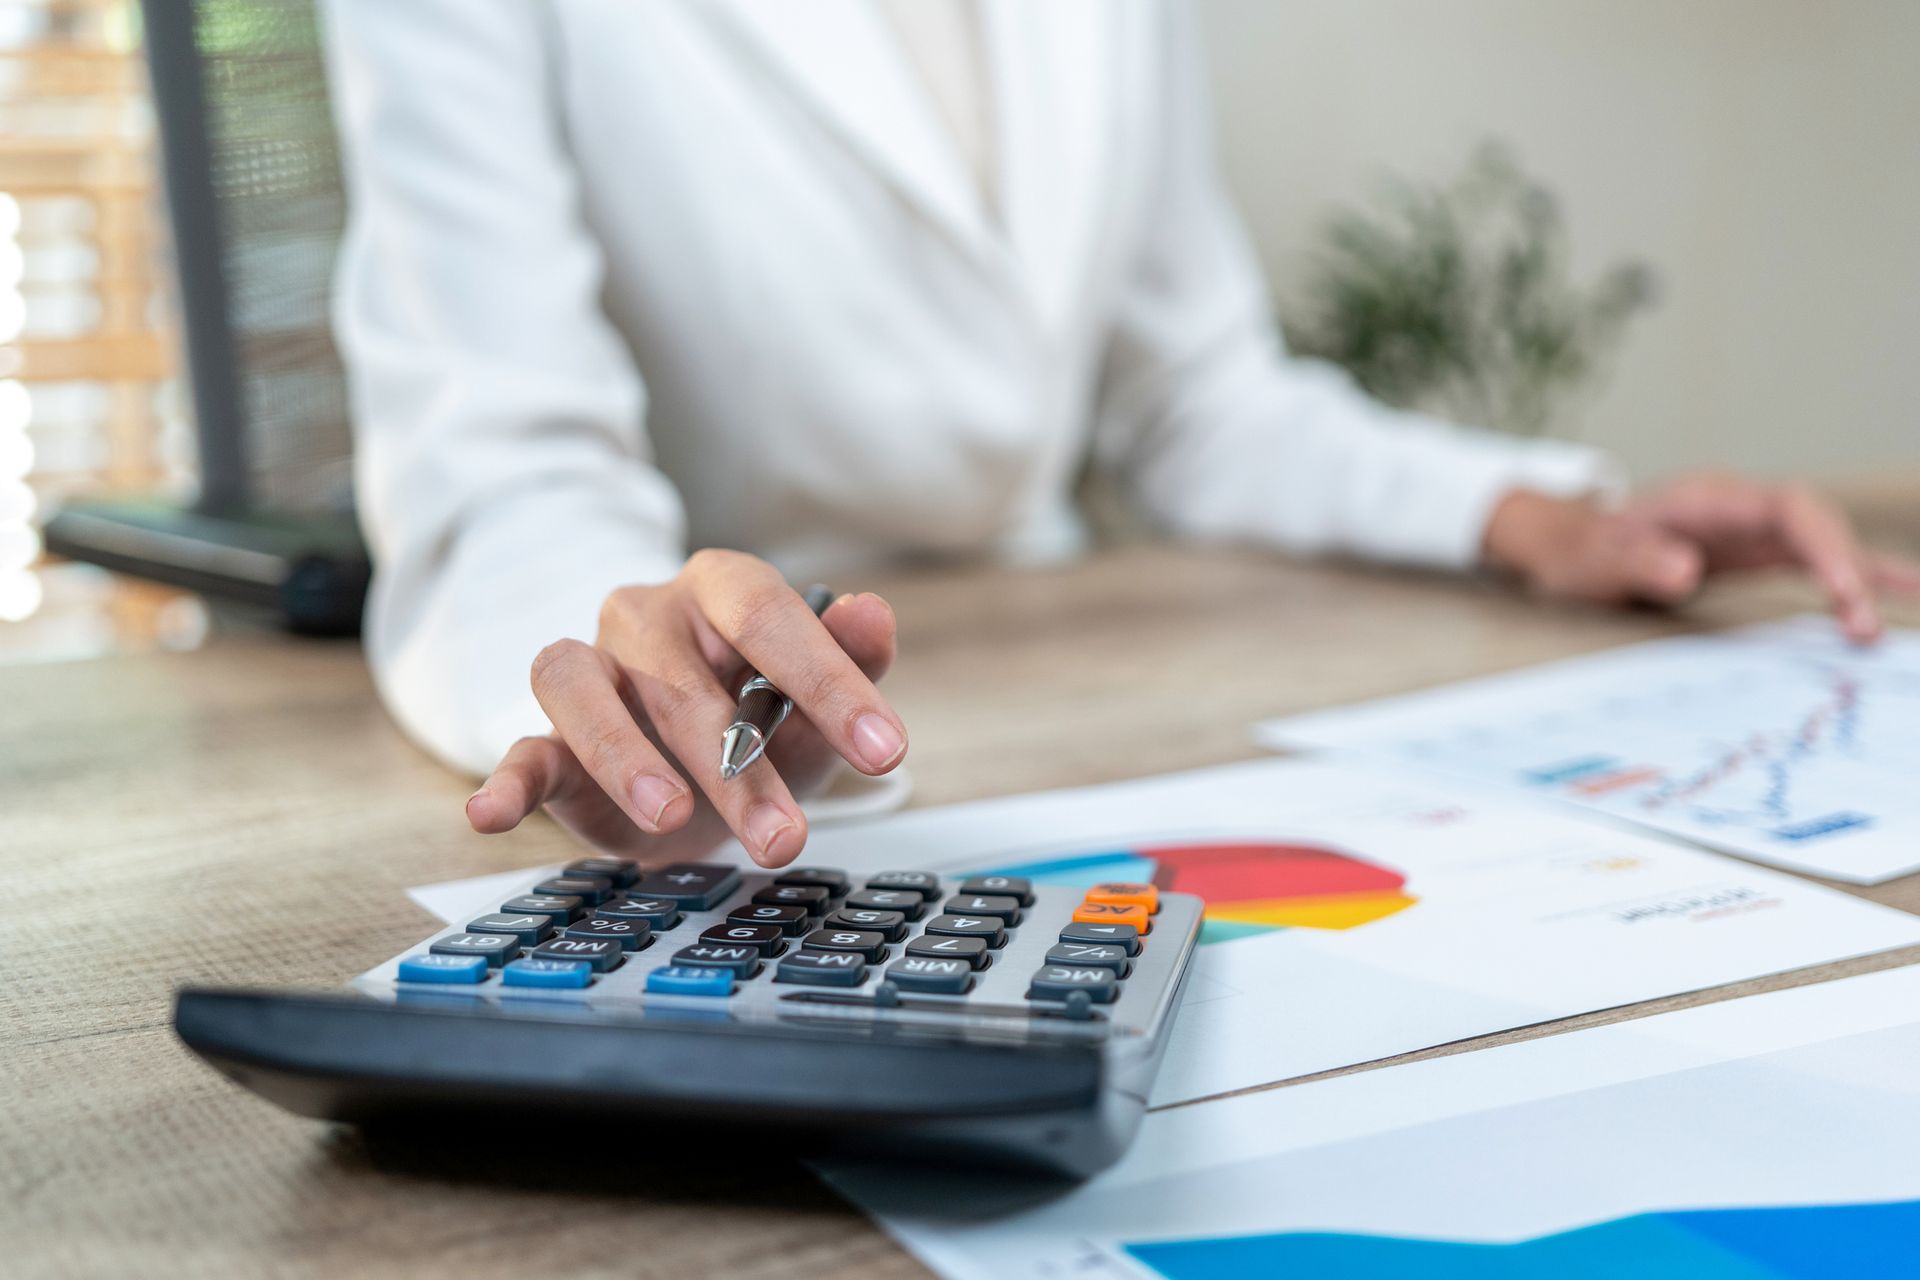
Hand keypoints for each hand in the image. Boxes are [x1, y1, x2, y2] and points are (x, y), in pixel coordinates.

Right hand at [465, 550, 906, 864]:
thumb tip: (874, 612)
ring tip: (669, 815)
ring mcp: (592, 670)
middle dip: (741, 766)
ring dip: (624, 756)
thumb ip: (849, 661)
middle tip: (786, 837)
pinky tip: (491, 813)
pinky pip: (519, 745)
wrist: (700, 785)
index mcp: (721, 590)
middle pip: (681, 678)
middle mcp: (647, 617)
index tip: (883, 750)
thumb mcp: (818, 707)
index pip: (769, 615)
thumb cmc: (764, 726)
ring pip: (584, 690)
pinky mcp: (549, 737)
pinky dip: (504, 779)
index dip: (827, 681)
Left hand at [1483, 474, 1919, 642]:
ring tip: (1880, 628)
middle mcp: (1739, 507)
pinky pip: (1816, 559)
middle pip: (1816, 524)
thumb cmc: (1584, 553)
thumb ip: (1635, 562)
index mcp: (1706, 501)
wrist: (1573, 546)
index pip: (1786, 509)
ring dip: (1858, 579)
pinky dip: (1857, 574)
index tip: (1841, 590)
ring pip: (1824, 542)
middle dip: (1847, 570)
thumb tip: (1682, 570)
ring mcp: (1752, 528)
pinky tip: (1903, 589)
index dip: (1822, 544)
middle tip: (1862, 629)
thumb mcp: (1594, 562)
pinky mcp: (1758, 552)